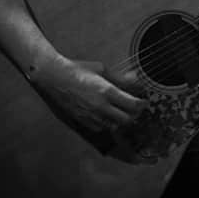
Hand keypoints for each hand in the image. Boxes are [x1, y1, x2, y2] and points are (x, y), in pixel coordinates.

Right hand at [30, 55, 153, 161]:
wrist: (54, 78)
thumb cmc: (77, 70)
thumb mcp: (102, 69)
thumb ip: (120, 78)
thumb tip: (135, 81)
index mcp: (107, 91)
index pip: (133, 105)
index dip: (142, 104)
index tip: (144, 101)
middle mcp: (100, 107)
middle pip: (127, 120)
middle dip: (134, 114)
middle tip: (135, 107)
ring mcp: (91, 116)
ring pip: (115, 126)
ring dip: (121, 119)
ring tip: (121, 110)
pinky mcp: (83, 121)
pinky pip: (101, 127)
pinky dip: (107, 122)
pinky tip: (106, 113)